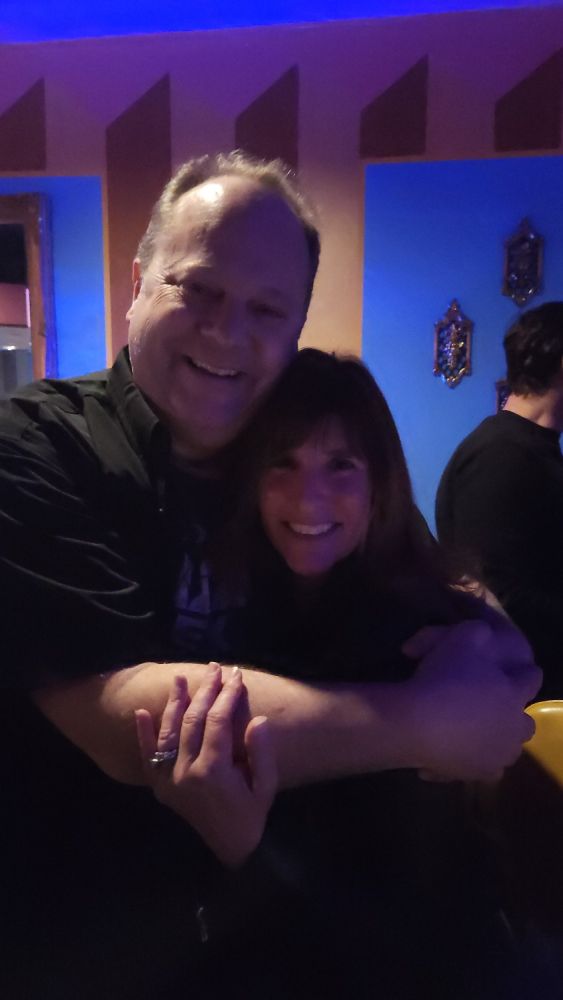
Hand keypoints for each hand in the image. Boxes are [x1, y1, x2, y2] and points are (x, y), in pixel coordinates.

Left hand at [135, 664, 277, 867]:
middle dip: (206, 691)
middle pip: (193, 720)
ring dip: (176, 702)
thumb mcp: (266, 788)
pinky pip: (149, 756)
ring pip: (170, 731)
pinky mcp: (160, 786)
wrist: (228, 850)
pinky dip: (144, 734)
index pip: (218, 721)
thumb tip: (257, 718)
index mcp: (213, 770)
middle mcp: (186, 771)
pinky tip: (142, 712)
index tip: (237, 675)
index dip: (227, 695)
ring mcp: (169, 779)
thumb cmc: (251, 817)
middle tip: (215, 669)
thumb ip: (262, 754)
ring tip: (181, 678)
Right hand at [401, 619, 540, 782]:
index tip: (507, 670)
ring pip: (507, 750)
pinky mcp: (476, 776)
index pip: (532, 679)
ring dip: (495, 739)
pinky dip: (468, 761)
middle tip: (489, 704)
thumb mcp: (463, 635)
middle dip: (512, 713)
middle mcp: (513, 728)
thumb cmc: (444, 677)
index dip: (521, 672)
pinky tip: (449, 753)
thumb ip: (480, 632)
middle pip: (526, 723)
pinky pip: (478, 769)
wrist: (417, 723)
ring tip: (472, 730)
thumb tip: (485, 634)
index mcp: (514, 694)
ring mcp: (497, 756)